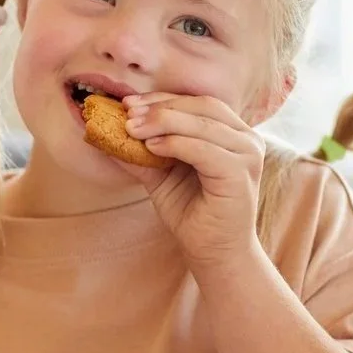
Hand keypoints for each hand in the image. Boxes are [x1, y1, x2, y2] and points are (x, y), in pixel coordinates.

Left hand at [122, 93, 265, 265]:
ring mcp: (248, 155)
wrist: (214, 253)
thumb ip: (140, 153)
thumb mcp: (161, 176)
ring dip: (163, 122)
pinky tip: (152, 147)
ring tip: (133, 129)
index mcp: (232, 133)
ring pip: (203, 124)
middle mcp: (246, 139)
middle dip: (161, 107)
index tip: (128, 102)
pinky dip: (176, 144)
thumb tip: (105, 132)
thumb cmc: (192, 213)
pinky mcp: (240, 175)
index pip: (197, 103)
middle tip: (128, 113)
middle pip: (202, 106)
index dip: (162, 99)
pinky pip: (205, 150)